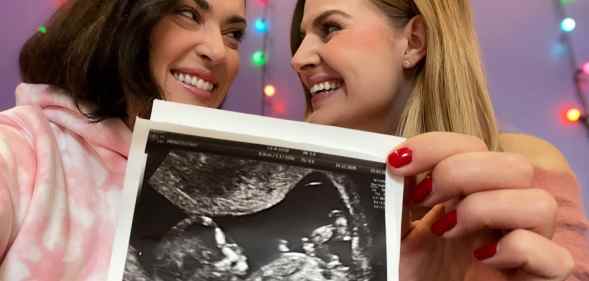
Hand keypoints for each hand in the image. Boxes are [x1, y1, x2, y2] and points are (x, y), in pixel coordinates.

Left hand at [387, 132, 573, 280]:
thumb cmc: (409, 275)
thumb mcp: (393, 229)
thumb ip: (396, 196)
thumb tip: (392, 158)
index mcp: (469, 195)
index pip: (474, 147)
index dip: (437, 146)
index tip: (397, 162)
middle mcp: (500, 215)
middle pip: (516, 165)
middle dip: (461, 172)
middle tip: (423, 198)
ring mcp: (521, 247)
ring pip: (542, 203)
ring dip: (487, 208)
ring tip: (446, 230)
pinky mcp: (534, 280)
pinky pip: (555, 257)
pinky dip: (519, 249)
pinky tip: (482, 257)